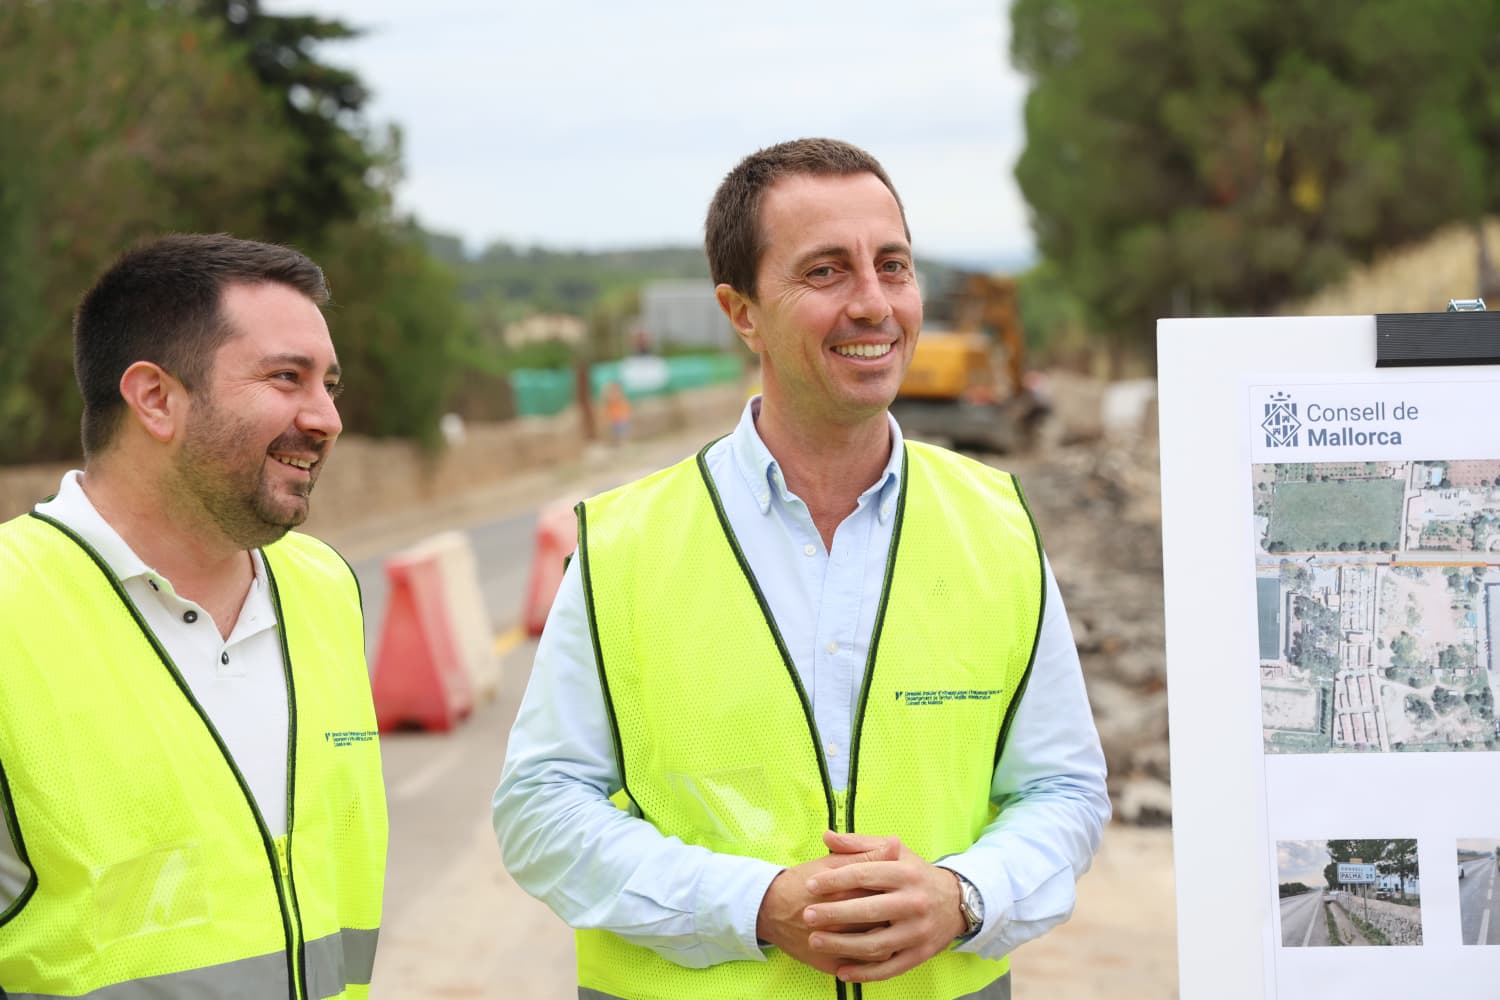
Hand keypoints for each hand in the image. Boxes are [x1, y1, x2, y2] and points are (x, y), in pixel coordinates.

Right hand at [756, 835, 900, 974]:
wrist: (771, 909)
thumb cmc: (805, 881)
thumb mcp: (832, 862)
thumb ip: (864, 854)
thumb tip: (896, 844)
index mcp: (842, 890)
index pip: (881, 891)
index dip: (896, 887)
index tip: (900, 885)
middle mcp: (838, 920)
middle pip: (881, 920)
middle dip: (894, 914)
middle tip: (899, 907)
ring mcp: (834, 945)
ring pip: (877, 947)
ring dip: (888, 937)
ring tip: (888, 925)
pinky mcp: (831, 964)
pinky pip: (863, 966)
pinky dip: (874, 957)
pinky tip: (877, 944)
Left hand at [800, 830, 967, 982]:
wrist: (955, 903)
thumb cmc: (915, 874)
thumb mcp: (895, 853)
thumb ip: (860, 845)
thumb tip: (827, 836)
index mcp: (906, 874)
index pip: (865, 875)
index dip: (835, 880)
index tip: (810, 885)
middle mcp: (915, 903)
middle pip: (868, 911)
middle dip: (834, 913)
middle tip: (807, 915)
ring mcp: (918, 932)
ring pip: (876, 944)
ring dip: (842, 946)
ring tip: (815, 941)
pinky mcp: (920, 955)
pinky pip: (889, 968)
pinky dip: (864, 973)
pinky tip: (840, 970)